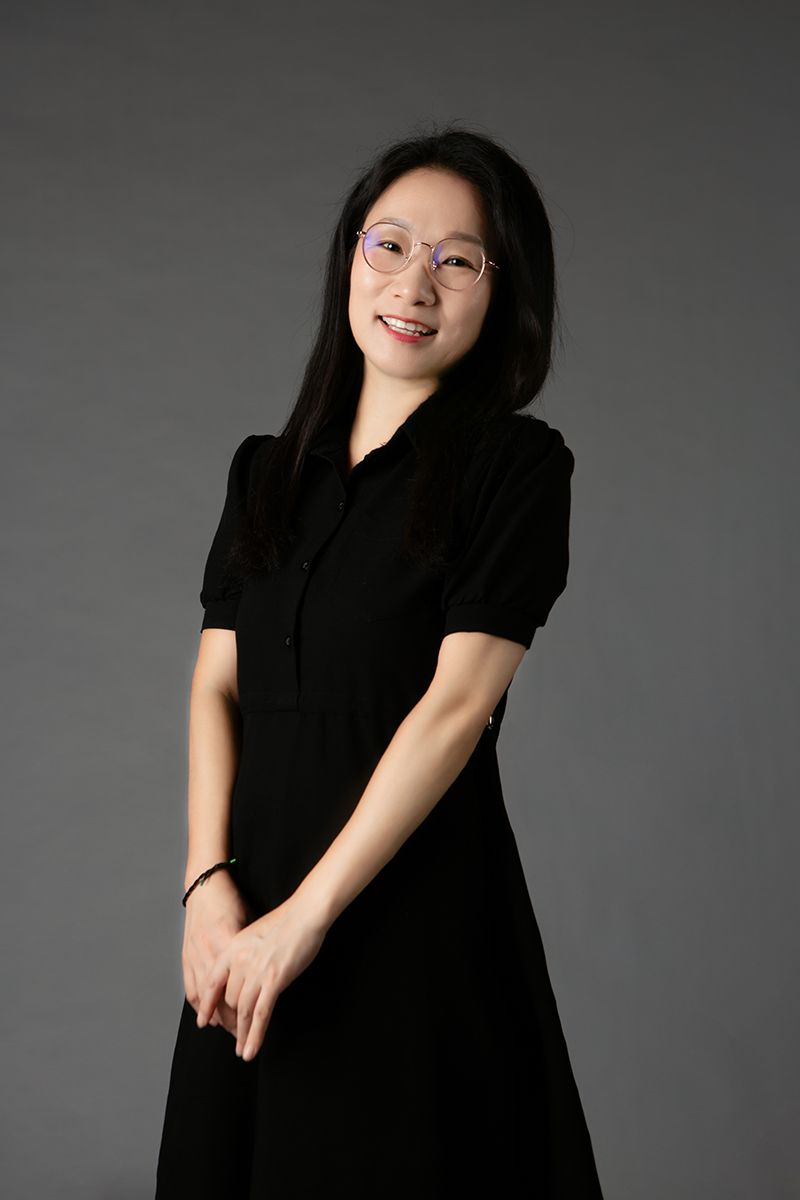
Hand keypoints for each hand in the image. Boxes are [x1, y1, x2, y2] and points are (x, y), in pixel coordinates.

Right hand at [182, 868, 253, 1036]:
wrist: (205, 886)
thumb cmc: (232, 901)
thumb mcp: (249, 922)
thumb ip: (255, 948)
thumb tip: (270, 969)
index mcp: (228, 943)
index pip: (239, 983)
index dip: (248, 1005)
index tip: (258, 1021)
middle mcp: (209, 951)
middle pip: (221, 995)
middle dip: (233, 1018)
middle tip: (245, 1034)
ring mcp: (195, 954)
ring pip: (204, 996)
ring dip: (215, 1016)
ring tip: (227, 1029)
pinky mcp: (186, 955)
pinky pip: (192, 987)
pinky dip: (199, 1004)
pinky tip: (206, 1016)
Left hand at [195, 896, 327, 1061]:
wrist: (304, 914)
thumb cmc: (285, 922)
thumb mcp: (254, 935)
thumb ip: (244, 955)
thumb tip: (244, 975)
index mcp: (232, 949)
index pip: (212, 983)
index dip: (207, 1005)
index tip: (203, 1022)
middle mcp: (239, 962)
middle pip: (230, 1001)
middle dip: (233, 1021)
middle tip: (237, 1037)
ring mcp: (256, 972)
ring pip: (244, 1012)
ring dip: (242, 1035)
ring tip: (242, 1051)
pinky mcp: (274, 981)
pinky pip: (261, 1015)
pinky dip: (255, 1035)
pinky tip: (251, 1049)